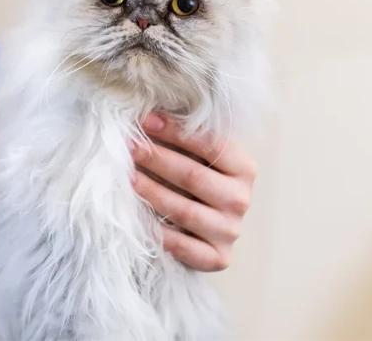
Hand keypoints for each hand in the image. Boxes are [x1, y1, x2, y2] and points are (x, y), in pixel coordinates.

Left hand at [130, 113, 256, 271]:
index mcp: (243, 168)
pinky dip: (158, 232)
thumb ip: (184, 137)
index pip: (212, 145)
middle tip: (129, 146)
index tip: (146, 120)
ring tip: (127, 178)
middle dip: (157, 158)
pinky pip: (183, 246)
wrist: (204, 229)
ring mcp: (230, 231)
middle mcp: (241, 199)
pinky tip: (136, 217)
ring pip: (185, 211)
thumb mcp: (196, 156)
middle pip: (194, 176)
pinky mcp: (217, 258)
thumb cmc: (194, 181)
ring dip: (152, 192)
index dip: (177, 131)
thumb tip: (148, 112)